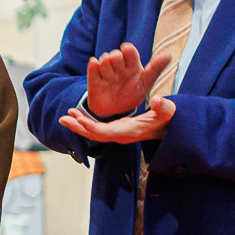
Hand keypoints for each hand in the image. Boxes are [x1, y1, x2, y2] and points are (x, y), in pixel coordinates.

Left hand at [59, 96, 174, 143]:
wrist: (171, 128)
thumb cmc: (169, 119)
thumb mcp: (169, 111)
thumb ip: (164, 107)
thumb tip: (158, 99)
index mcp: (130, 131)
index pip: (107, 132)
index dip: (92, 127)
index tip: (79, 120)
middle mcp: (121, 135)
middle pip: (95, 135)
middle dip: (79, 128)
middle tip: (63, 118)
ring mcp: (119, 134)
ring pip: (94, 133)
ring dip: (78, 126)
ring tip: (64, 117)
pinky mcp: (117, 130)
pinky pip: (98, 129)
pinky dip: (86, 123)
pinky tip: (76, 116)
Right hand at [84, 42, 172, 118]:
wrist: (116, 111)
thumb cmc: (132, 93)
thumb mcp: (145, 82)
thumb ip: (155, 68)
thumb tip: (168, 55)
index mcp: (131, 65)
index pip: (129, 51)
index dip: (128, 50)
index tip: (127, 53)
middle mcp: (118, 66)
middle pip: (116, 54)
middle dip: (117, 59)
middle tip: (119, 71)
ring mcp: (106, 72)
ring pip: (104, 59)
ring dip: (106, 65)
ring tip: (109, 76)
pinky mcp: (94, 80)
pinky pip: (92, 68)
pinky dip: (93, 65)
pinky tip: (95, 63)